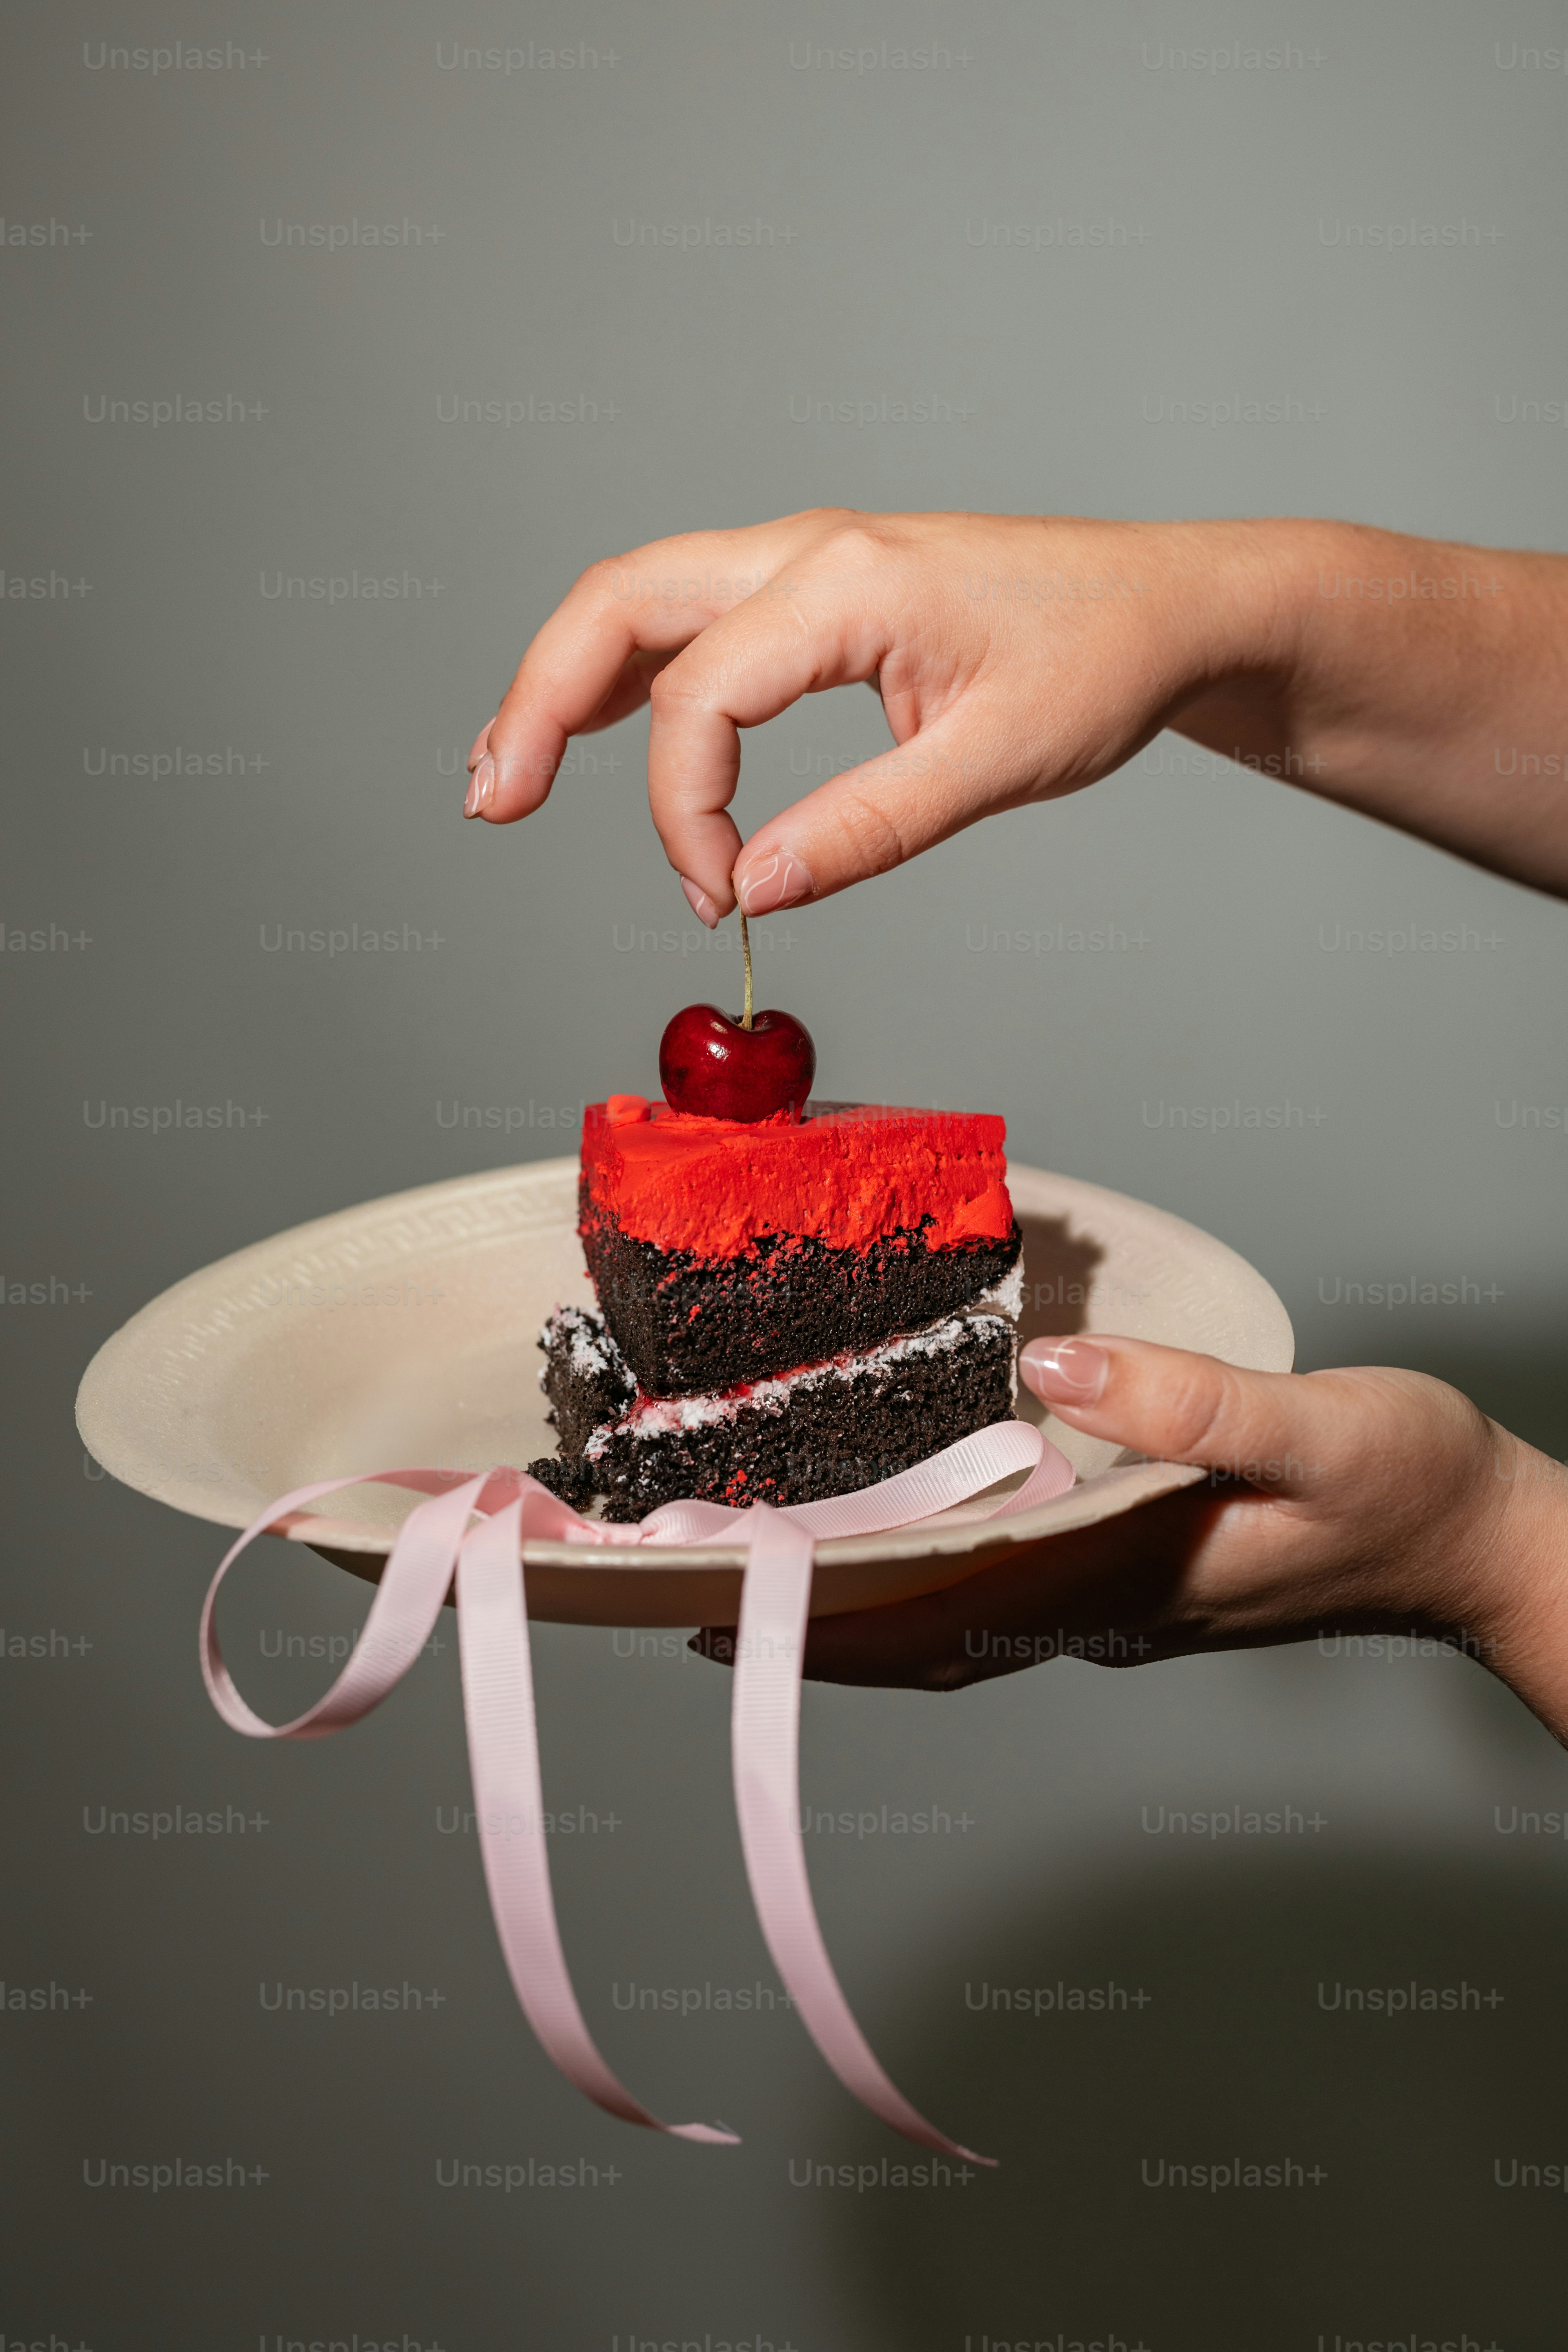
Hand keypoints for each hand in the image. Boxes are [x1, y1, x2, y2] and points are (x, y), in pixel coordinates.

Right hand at [465, 507, 1567, 909]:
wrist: (1166, 605)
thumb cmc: (1099, 665)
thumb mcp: (996, 762)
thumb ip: (868, 829)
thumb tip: (756, 890)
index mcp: (845, 581)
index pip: (701, 698)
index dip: (686, 814)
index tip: (723, 897)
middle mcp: (806, 549)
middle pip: (618, 603)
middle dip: (535, 702)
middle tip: (489, 802)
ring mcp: (803, 560)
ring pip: (640, 600)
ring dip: (562, 681)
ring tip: (503, 775)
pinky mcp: (813, 589)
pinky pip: (690, 617)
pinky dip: (625, 674)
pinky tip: (589, 731)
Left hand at [693, 1336, 1567, 1744]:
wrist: (1486, 1547)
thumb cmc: (1418, 1490)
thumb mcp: (1321, 1429)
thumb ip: (1193, 1401)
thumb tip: (1057, 1370)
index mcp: (1132, 1581)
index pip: (950, 1615)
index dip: (833, 1615)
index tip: (727, 1606)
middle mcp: (1107, 1607)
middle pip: (929, 1633)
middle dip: (813, 1622)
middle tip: (696, 1589)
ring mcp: (1119, 1601)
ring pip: (958, 1618)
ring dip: (861, 1604)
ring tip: (762, 1567)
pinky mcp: (1135, 1574)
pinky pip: (1003, 1588)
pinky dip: (931, 1575)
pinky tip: (900, 1535)